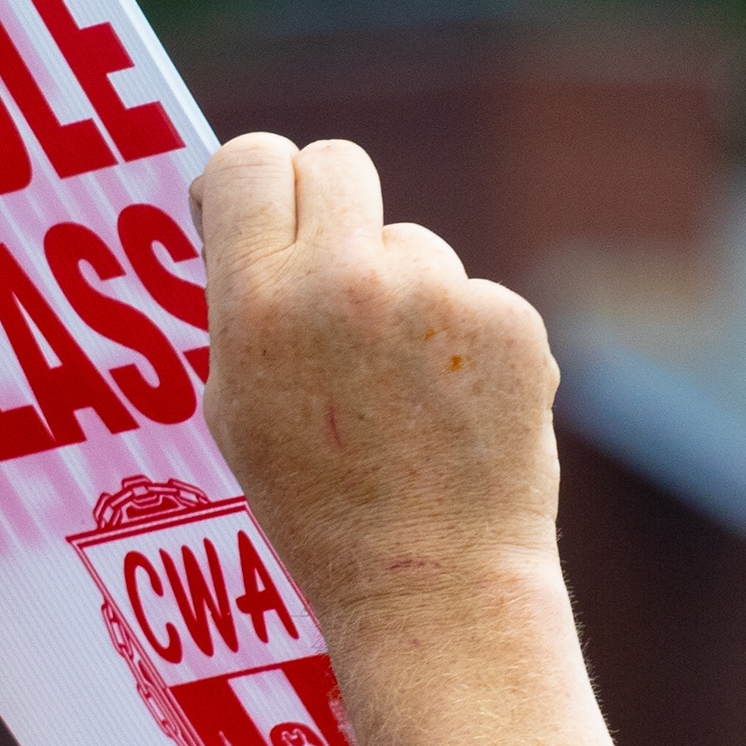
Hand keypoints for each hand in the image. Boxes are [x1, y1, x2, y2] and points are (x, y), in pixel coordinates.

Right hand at [195, 135, 562, 634]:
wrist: (429, 583)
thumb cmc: (315, 505)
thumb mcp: (236, 406)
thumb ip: (245, 309)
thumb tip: (260, 232)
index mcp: (256, 306)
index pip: (248, 162)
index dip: (247, 183)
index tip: (250, 210)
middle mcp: (345, 282)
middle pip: (333, 163)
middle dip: (323, 205)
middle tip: (322, 266)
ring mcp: (437, 295)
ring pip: (406, 242)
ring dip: (397, 290)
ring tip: (393, 391)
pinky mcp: (510, 318)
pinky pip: (467, 295)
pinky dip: (457, 340)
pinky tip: (446, 408)